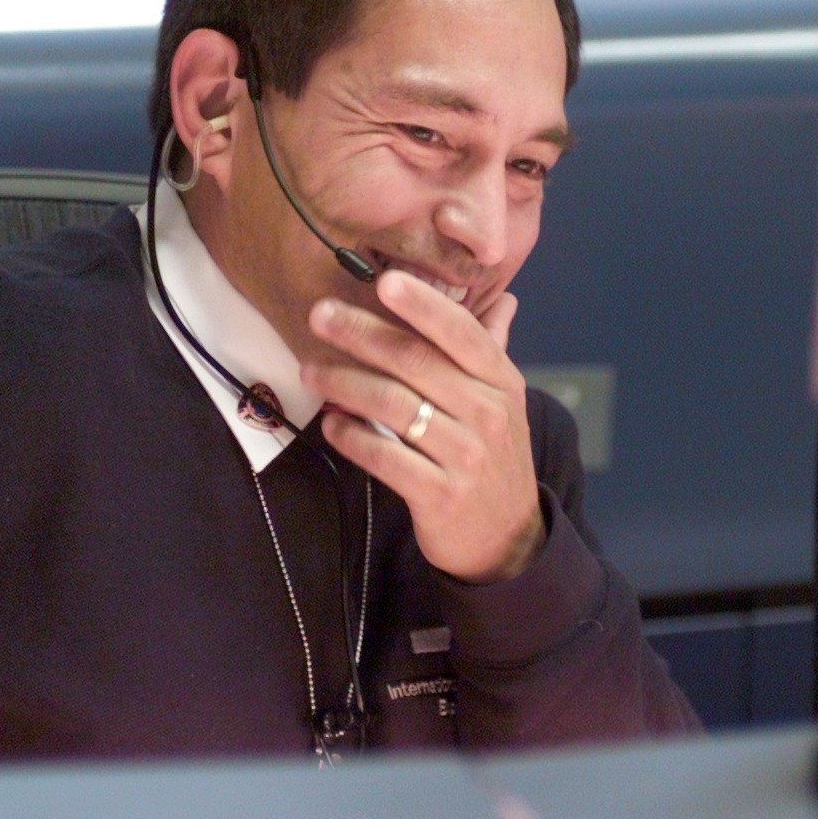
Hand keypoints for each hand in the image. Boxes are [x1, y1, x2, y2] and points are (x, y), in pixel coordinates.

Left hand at [300, 270, 544, 583]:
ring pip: (394, 405)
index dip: (423, 304)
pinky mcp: (440, 494)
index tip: (384, 280)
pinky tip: (329, 423)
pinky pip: (385, 457)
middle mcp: (487, 413)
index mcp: (501, 381)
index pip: (461, 332)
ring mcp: (465, 455)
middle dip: (362, 334)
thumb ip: (491, 348)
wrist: (508, 538)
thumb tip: (504, 297)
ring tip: (310, 370)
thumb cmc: (494, 456)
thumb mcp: (504, 401)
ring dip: (345, 383)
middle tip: (318, 315)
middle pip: (417, 362)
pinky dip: (352, 437)